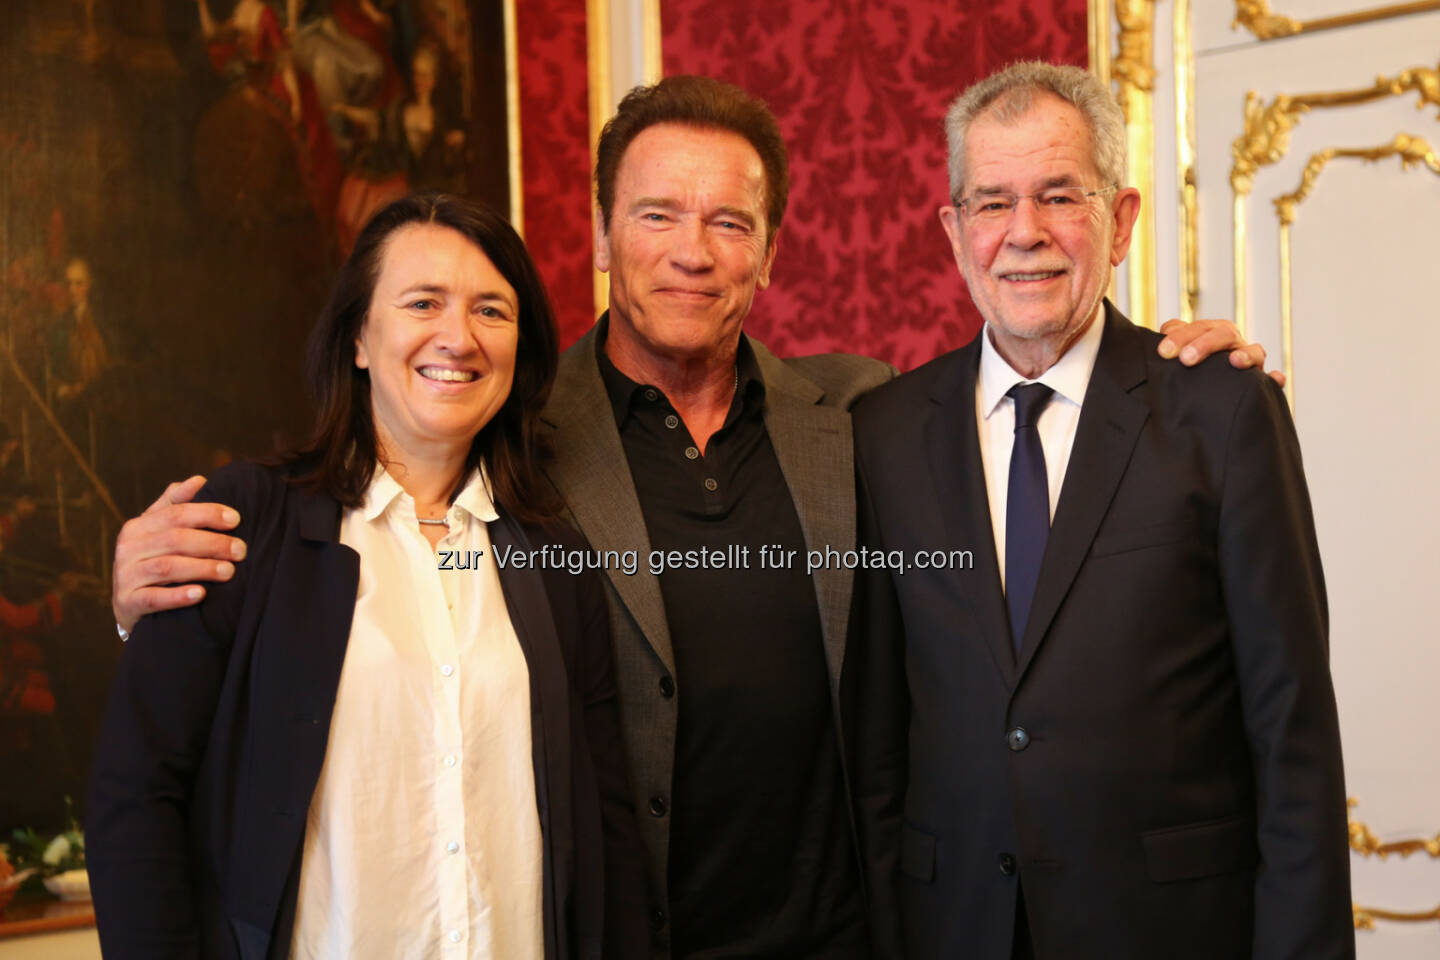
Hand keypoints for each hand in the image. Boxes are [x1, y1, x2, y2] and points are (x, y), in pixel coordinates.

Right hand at [112, 476, 247, 632]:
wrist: (129, 604)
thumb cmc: (153, 560)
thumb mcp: (159, 531)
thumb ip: (176, 504)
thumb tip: (199, 480)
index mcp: (139, 526)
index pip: (176, 513)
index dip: (208, 513)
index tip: (236, 519)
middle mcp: (129, 547)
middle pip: (175, 539)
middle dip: (212, 543)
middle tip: (241, 550)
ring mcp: (126, 576)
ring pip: (167, 567)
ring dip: (202, 568)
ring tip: (229, 571)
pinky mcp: (127, 602)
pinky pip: (153, 598)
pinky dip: (178, 596)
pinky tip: (200, 594)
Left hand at [1157, 318, 1284, 386]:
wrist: (1208, 394)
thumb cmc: (1190, 367)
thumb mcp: (1180, 351)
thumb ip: (1173, 338)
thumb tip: (1167, 330)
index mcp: (1212, 332)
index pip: (1199, 327)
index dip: (1181, 336)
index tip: (1163, 351)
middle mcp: (1233, 344)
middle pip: (1224, 334)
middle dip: (1205, 344)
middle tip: (1185, 359)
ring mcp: (1250, 362)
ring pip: (1254, 351)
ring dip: (1246, 355)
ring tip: (1235, 361)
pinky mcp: (1261, 382)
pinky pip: (1272, 380)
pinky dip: (1275, 379)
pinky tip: (1275, 379)